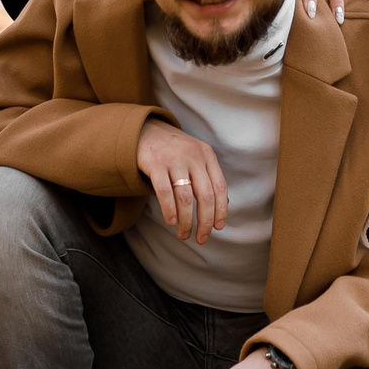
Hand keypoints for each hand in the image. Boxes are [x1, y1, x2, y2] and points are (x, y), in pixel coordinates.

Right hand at [136, 119, 226, 242]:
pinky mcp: (155, 163)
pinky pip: (165, 192)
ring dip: (186, 221)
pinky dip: (169, 211)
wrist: (145, 130)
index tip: (218, 228)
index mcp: (207, 155)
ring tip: (184, 234)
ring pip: (185, 198)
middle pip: (205, 196)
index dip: (220, 211)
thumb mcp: (195, 156)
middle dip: (205, 222)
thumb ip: (208, 176)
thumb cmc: (173, 150)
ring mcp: (174, 159)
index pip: (220, 187)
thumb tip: (223, 205)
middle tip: (201, 238)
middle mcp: (193, 156)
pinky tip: (171, 221)